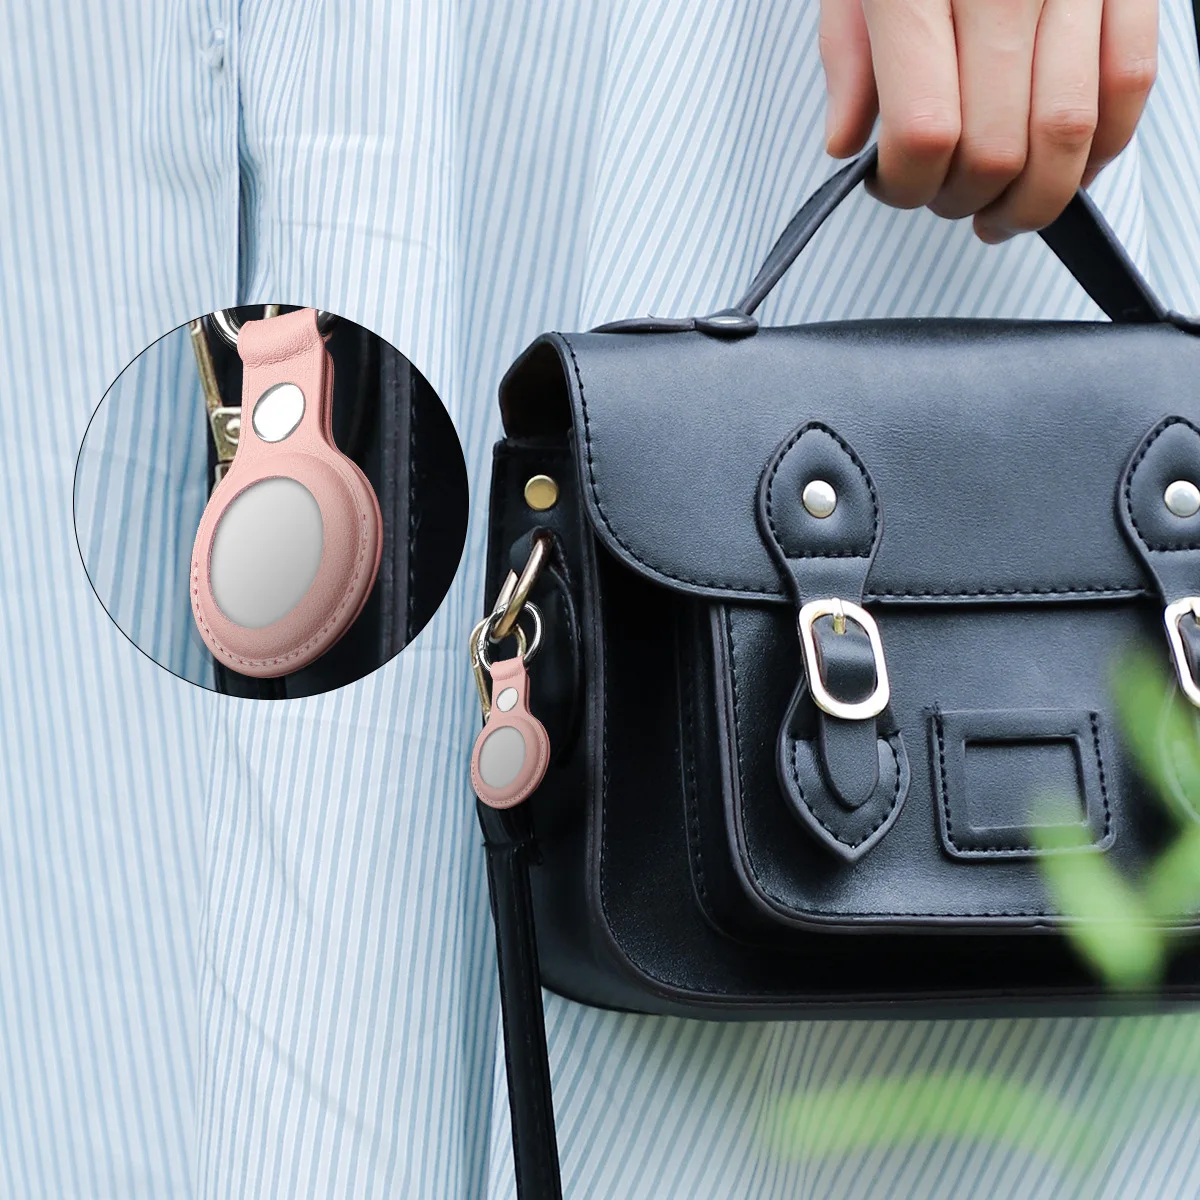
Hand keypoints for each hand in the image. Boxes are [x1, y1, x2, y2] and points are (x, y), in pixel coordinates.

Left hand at [819, 0, 1158, 240]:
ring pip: (1069, 132)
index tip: (894, 187)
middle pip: (996, 147)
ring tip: (999, 209)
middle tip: (944, 198)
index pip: (924, 132)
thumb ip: (848, 59)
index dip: (907, 187)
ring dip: (1032, 198)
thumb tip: (847, 145)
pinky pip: (1131, 82)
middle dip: (963, 199)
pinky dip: (1102, 148)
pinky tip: (1065, 167)